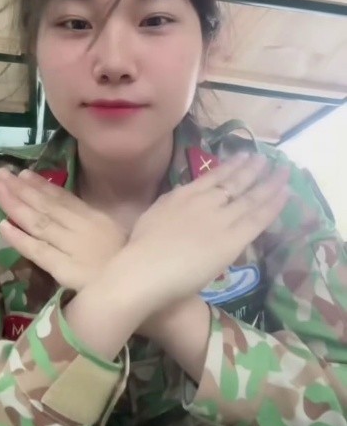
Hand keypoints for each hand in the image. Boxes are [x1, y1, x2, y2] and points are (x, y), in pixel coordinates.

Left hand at [0, 168, 125, 289]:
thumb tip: (75, 211)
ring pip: (39, 222)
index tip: (23, 174)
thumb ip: (96, 223)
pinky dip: (19, 238)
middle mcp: (81, 227)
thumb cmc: (132, 264)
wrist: (142, 287)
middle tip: (1, 173)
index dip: (41, 185)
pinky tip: (2, 226)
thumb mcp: (116, 234)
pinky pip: (38, 251)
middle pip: (47, 205)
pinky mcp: (64, 269)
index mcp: (95, 218)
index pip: (63, 198)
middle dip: (22, 189)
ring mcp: (72, 247)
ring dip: (16, 205)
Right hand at [103, 153, 288, 323]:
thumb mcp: (153, 215)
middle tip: (265, 158)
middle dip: (252, 169)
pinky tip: (285, 194)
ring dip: (269, 182)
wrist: (145, 268)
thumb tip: (180, 199)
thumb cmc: (140, 249)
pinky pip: (257, 219)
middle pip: (234, 182)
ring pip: (250, 197)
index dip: (230, 166)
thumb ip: (170, 206)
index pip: (212, 177)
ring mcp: (220, 219)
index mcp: (183, 195)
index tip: (242, 157)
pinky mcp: (232, 239)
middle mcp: (205, 201)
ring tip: (282, 171)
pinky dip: (273, 205)